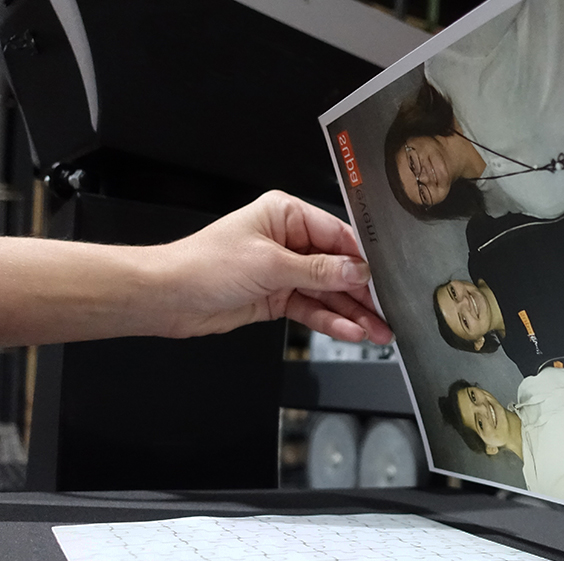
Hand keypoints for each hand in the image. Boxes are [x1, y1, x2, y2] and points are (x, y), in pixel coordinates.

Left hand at [155, 191, 392, 343]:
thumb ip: (320, 271)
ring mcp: (283, 271)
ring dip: (352, 313)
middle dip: (362, 294)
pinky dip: (330, 321)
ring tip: (377, 331)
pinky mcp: (277, 297)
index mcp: (285, 215)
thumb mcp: (271, 265)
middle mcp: (288, 240)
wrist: (167, 297)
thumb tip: (358, 271)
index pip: (337, 236)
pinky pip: (312, 309)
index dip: (362, 261)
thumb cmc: (203, 265)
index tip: (384, 281)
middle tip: (386, 314)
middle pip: (337, 268)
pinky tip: (350, 331)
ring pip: (328, 293)